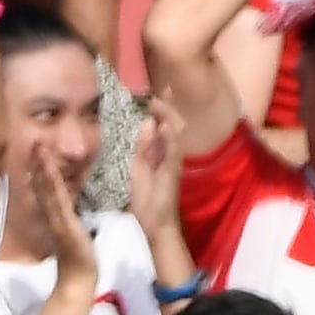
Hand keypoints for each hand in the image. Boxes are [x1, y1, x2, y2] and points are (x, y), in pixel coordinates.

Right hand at [29, 143, 98, 291]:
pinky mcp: (62, 225)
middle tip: (34, 142)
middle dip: (37, 164)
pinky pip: (57, 200)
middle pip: (42, 185)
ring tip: (39, 148)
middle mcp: (51, 215)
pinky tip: (48, 170)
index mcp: (55, 215)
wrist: (78, 277)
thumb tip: (69, 207)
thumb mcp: (73, 231)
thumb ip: (69, 218)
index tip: (38, 151)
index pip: (46, 188)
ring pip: (47, 189)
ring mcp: (56, 219)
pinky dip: (51, 183)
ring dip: (42, 168)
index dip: (40, 170)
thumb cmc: (78, 257)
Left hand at [127, 95, 182, 240]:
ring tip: (160, 101)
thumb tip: (147, 122)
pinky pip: (173, 152)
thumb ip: (143, 145)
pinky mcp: (173, 172)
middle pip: (172, 124)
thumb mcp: (139, 166)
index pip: (163, 125)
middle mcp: (170, 153)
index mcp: (161, 151)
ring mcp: (173, 162)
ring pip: (174, 133)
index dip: (162, 108)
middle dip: (166, 107)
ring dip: (167, 116)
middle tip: (159, 92)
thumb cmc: (147, 197)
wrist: (154, 223)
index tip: (157, 92)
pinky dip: (170, 138)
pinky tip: (165, 126)